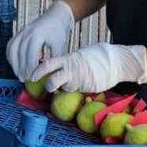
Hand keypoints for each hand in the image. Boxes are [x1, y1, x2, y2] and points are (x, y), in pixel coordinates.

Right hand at [6, 1, 74, 80]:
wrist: (56, 16)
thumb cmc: (59, 31)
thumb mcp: (60, 46)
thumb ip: (54, 61)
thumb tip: (51, 75)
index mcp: (37, 35)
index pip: (30, 55)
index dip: (30, 68)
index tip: (32, 78)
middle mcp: (26, 32)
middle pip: (19, 53)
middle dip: (21, 68)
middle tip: (24, 80)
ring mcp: (21, 32)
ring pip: (12, 50)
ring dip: (14, 63)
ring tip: (18, 74)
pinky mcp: (18, 32)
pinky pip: (10, 46)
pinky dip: (10, 56)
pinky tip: (15, 64)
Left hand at [30, 43, 146, 93]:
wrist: (115, 61)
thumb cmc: (96, 56)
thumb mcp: (79, 55)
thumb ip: (67, 62)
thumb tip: (55, 66)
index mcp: (67, 59)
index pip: (48, 64)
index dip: (38, 71)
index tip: (31, 76)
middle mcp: (71, 70)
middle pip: (52, 80)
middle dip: (47, 86)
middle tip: (45, 88)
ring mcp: (80, 80)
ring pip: (64, 88)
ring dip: (63, 88)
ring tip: (68, 84)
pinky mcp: (88, 88)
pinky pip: (77, 91)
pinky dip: (75, 90)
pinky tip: (81, 85)